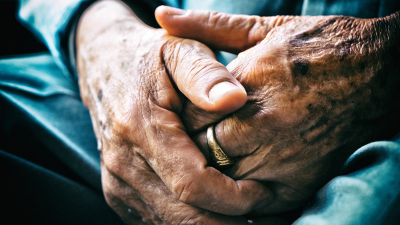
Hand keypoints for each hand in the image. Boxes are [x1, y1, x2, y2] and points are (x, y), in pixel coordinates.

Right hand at [76, 1, 282, 223]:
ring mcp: (117, 183)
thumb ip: (205, 74)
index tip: (266, 193)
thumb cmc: (150, 59)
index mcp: (140, 127)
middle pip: (183, 218)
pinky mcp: (119, 193)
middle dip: (229, 223)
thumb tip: (235, 100)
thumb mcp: (179, 50)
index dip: (234, 198)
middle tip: (269, 217)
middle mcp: (123, 164)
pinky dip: (192, 222)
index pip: (193, 184)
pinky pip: (159, 222)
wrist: (105, 66)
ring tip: (249, 216)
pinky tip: (218, 212)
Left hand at [157, 6, 399, 214]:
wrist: (378, 71)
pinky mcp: (302, 180)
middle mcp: (262, 123)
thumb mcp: (262, 28)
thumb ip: (208, 26)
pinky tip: (239, 179)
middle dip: (195, 148)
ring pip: (225, 178)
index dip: (183, 121)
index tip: (186, 118)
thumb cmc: (317, 45)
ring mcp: (283, 155)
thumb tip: (163, 16)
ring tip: (215, 158)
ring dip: (215, 170)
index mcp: (247, 84)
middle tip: (196, 141)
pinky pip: (256, 201)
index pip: (191, 117)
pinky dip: (241, 194)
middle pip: (204, 151)